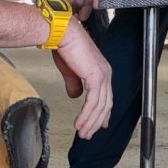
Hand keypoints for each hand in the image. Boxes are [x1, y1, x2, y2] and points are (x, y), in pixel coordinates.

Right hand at [45, 0, 96, 20]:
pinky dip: (48, 1)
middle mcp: (78, 1)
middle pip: (70, 14)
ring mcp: (66, 0)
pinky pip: (50, 5)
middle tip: (63, 0)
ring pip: (59, 11)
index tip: (72, 10)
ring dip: (57, 6)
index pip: (83, 16)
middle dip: (66, 8)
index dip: (77, 14)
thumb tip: (96, 6)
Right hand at [54, 18, 112, 139]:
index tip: (98, 125)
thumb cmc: (64, 45)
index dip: (102, 113)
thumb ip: (74, 83)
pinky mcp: (95, 77)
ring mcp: (102, 75)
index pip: (106, 96)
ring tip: (82, 133)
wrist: (61, 33)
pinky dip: (87, 115)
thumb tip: (75, 96)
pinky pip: (93, 102)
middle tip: (87, 134)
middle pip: (105, 104)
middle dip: (96, 122)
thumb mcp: (70, 70)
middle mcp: (106, 73)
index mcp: (101, 70)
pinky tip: (79, 123)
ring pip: (100, 106)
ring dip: (90, 122)